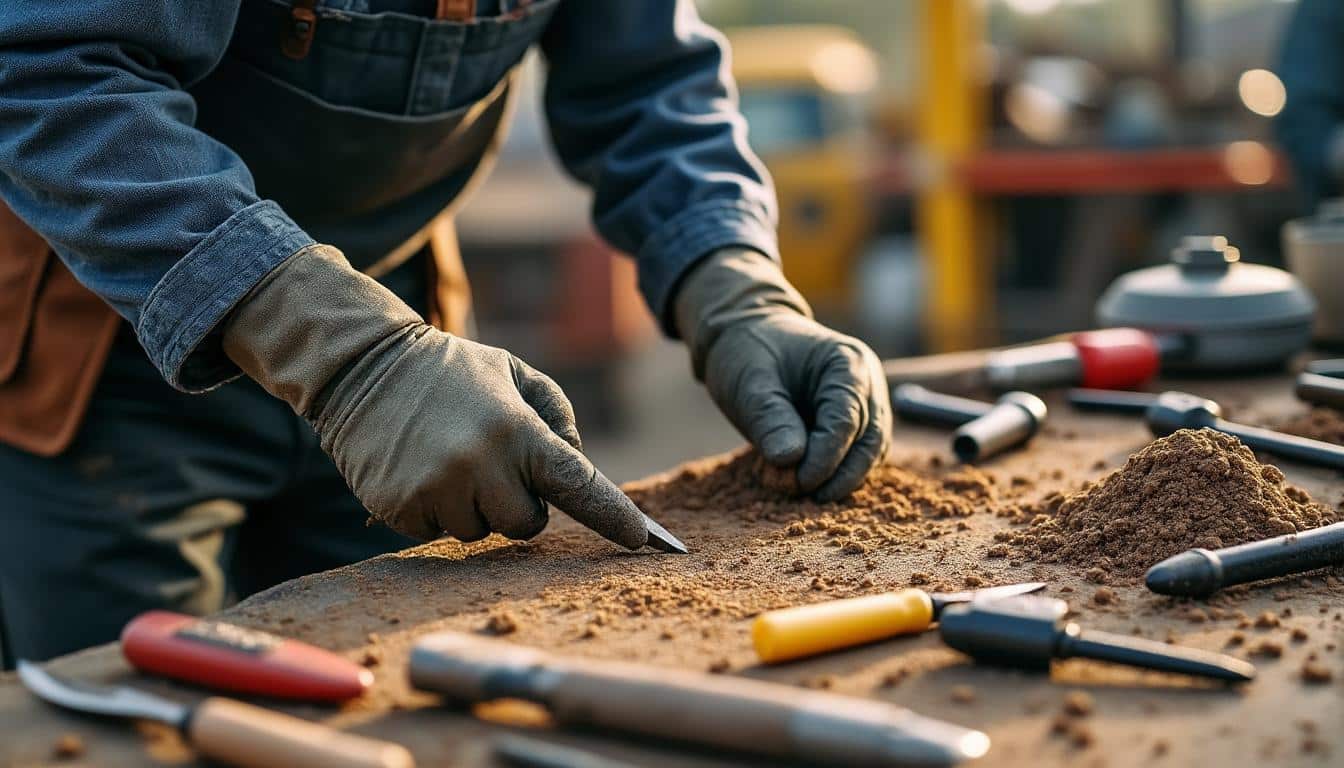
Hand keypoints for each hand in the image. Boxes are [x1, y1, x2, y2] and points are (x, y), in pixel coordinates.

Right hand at [223, 245, 648, 548]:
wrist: (363, 365)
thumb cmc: (452, 371)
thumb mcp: (514, 374)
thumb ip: (557, 419)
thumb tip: (576, 470)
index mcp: (517, 429)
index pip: (577, 483)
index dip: (613, 515)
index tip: (642, 541)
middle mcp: (480, 464)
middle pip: (526, 525)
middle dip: (517, 503)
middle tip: (491, 463)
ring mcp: (437, 490)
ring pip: (479, 533)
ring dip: (471, 507)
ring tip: (446, 458)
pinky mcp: (399, 508)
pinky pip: (436, 534)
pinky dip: (433, 510)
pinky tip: (418, 468)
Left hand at [675, 248, 889, 499]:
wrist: (748, 335)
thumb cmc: (748, 352)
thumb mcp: (749, 383)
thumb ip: (770, 419)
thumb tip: (792, 460)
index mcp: (847, 363)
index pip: (846, 421)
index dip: (825, 458)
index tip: (797, 481)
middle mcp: (867, 382)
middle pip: (870, 441)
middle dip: (839, 475)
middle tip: (803, 495)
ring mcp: (867, 401)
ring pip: (870, 452)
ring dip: (840, 479)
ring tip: (802, 492)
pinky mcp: (856, 420)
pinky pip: (857, 454)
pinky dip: (837, 472)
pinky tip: (806, 482)